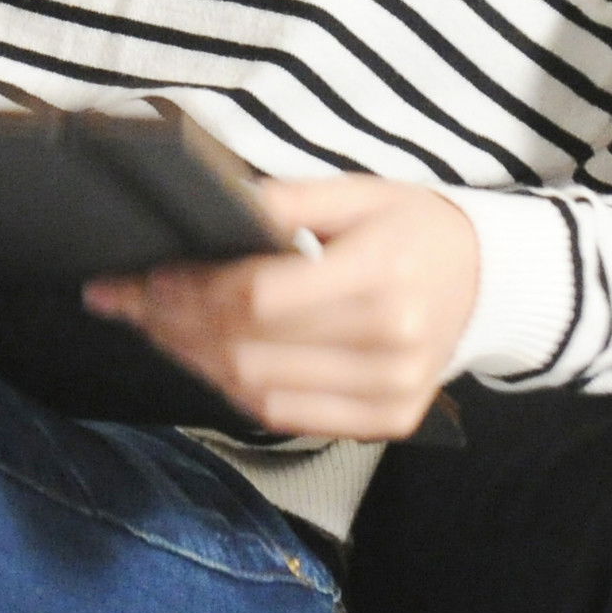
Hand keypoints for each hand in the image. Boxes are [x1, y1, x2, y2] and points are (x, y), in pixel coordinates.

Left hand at [83, 176, 480, 439]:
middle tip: (123, 301)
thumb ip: (287, 200)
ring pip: (259, 390)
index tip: (145, 277)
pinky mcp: (389, 421)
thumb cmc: (412, 226)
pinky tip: (200, 360)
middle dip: (173, 325)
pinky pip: (288, 418)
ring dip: (192, 360)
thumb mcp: (358, 191)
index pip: (262, 296)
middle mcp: (392, 342)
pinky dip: (234, 391)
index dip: (193, 291)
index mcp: (383, 273)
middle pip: (250, 348)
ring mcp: (393, 391)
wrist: (488, 278)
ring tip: (151, 329)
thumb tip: (212, 207)